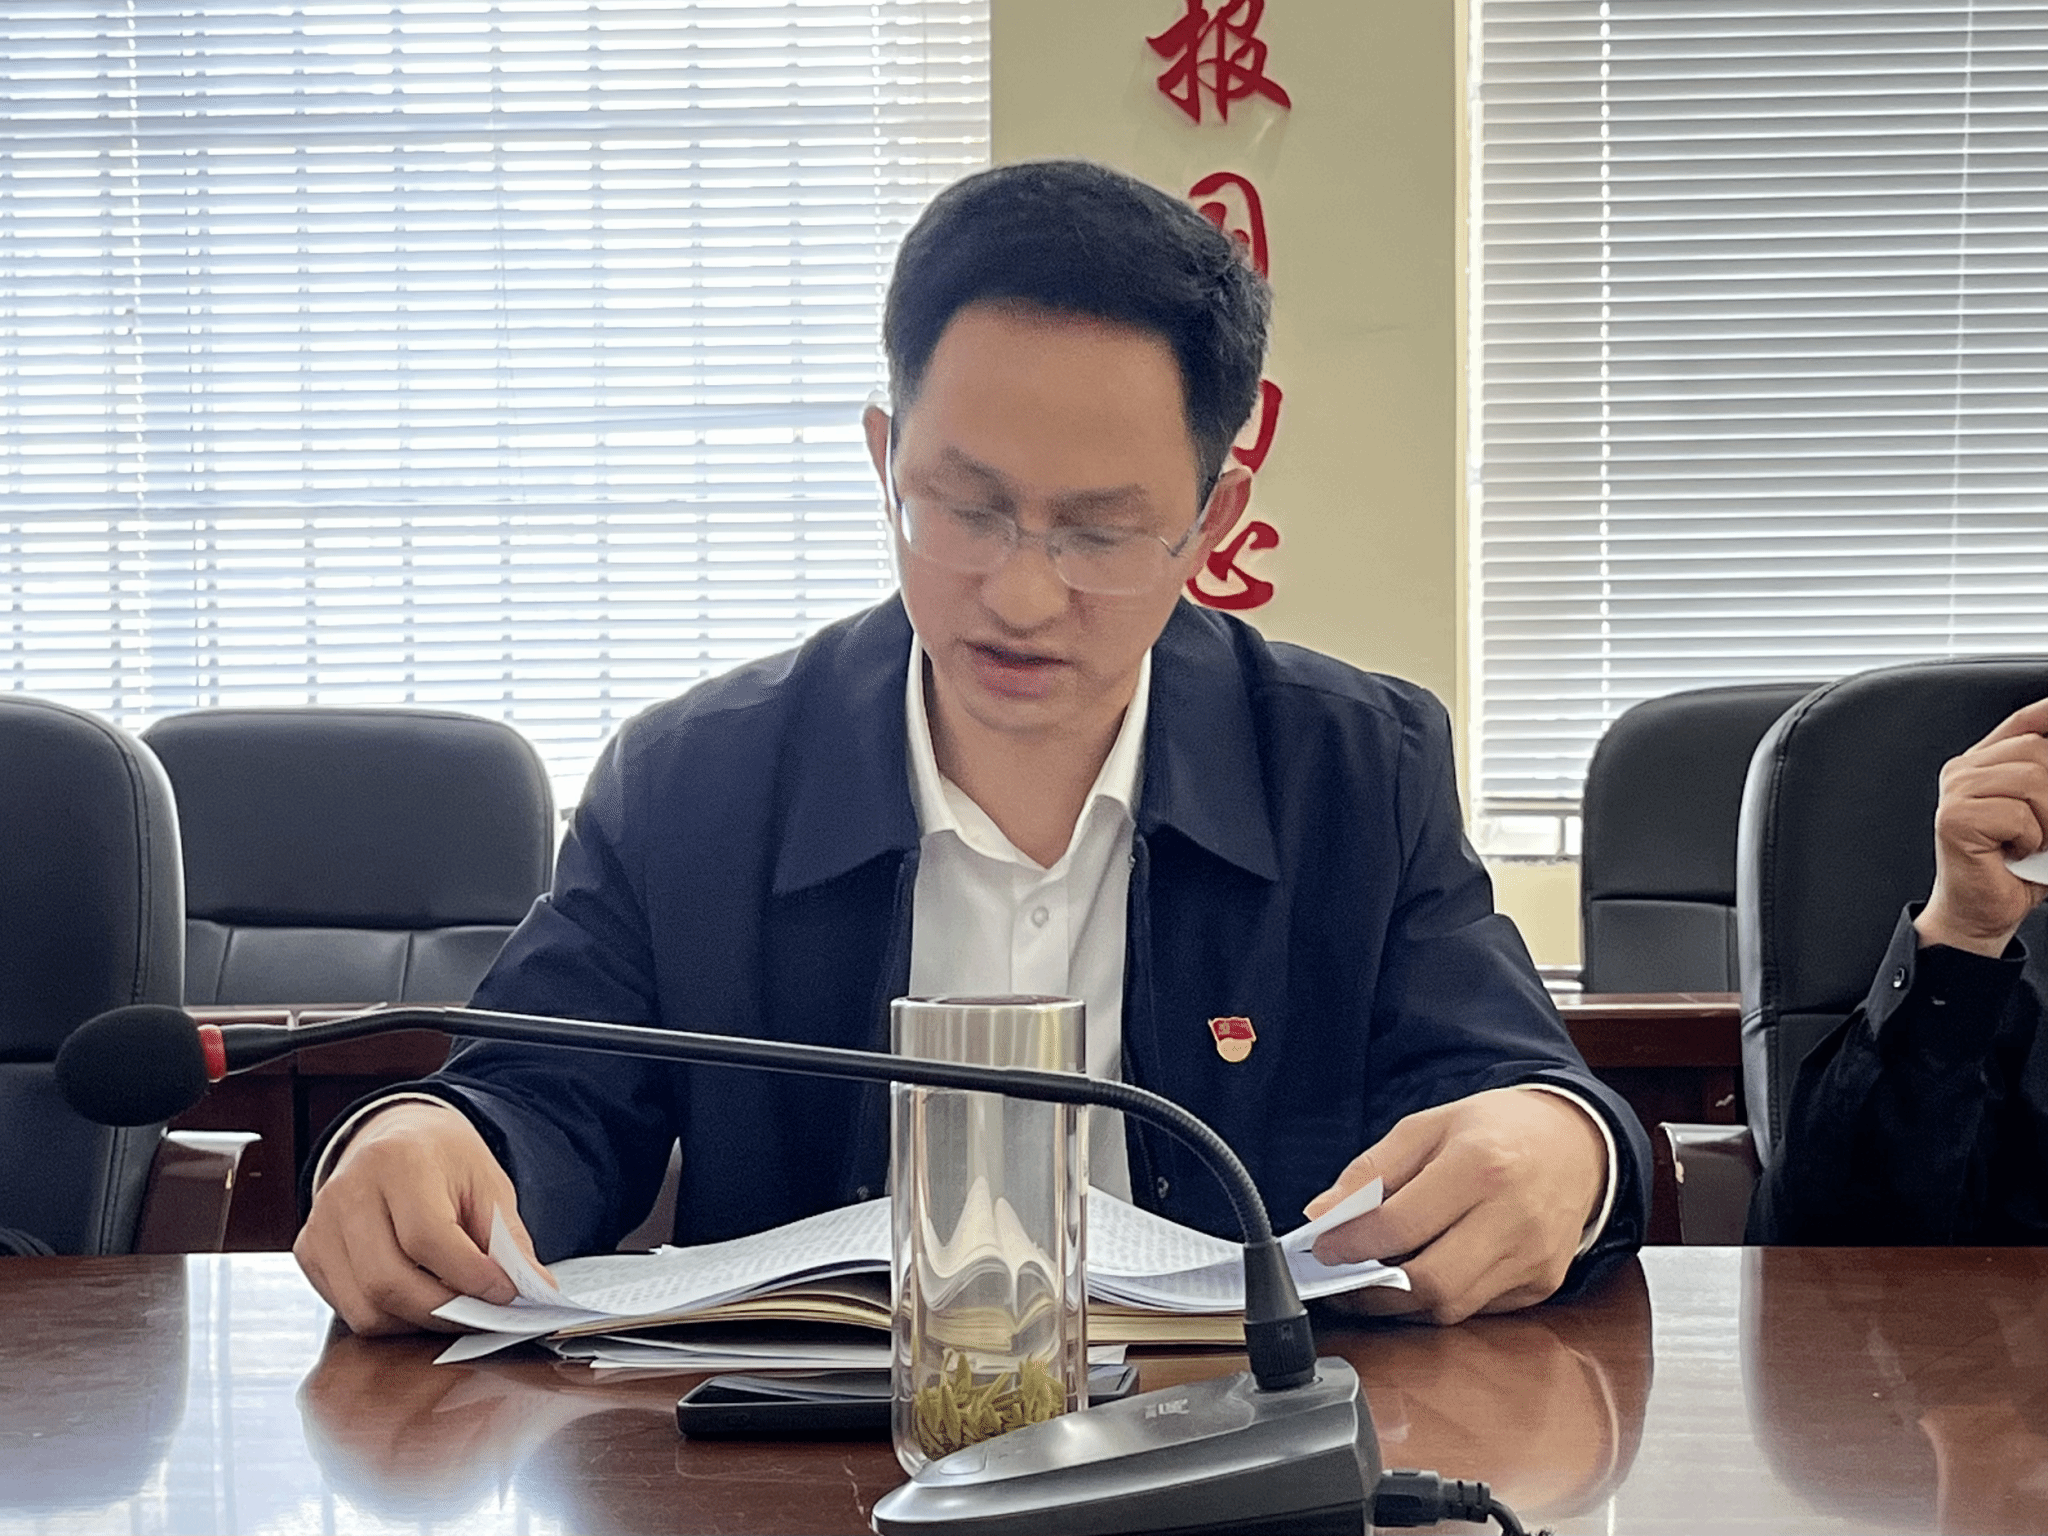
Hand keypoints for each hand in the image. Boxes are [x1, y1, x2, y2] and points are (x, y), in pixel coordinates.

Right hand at [293, 1101, 547, 1335]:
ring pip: (366, 1308)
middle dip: (445, 1311)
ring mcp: (321, 1223)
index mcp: (398, 1161)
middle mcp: (349, 1191)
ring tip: (455, 1306)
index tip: (505, 1293)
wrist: (398, 1138)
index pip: (427, 1237)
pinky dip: (392, 1317)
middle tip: (484, 1314)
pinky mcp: (309, 1251)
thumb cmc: (445, 1160)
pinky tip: (419, 1298)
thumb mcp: (488, 1185)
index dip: (469, 1276)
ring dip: (418, 1321)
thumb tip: (533, 1290)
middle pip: (389, 1282)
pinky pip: (350, 1309)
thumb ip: (507, 1239)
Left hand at [1302, 1088, 1606, 1324]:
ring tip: (1369, 1281)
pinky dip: (1438, 1300)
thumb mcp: (1426, 1127)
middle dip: (1370, 1291)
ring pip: (1450, 1307)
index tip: (1320, 1247)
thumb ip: (1370, 1171)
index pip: (1401, 1225)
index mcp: (1480, 1166)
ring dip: (1400, 1303)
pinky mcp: (1542, 1284)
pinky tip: (1418, 1278)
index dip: (1351, 1244)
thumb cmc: (1494, 1130)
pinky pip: (1476, 1309)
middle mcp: (1513, 1217)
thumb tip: (1320, 1214)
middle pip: (1429, 1282)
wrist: (1575, 1144)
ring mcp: (1533, 1258)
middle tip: (1337, 1280)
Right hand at [1915, 696, 2047, 957]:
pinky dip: (2029, 838)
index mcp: (1983, 764)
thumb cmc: (2015, 869)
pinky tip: (2014, 850)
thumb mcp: (2043, 815)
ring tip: (2036, 840)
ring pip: (2030, 779)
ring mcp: (1954, 792)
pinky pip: (2016, 814)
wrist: (1979, 912)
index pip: (2024, 723)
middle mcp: (1963, 770)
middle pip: (2035, 749)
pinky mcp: (1954, 819)